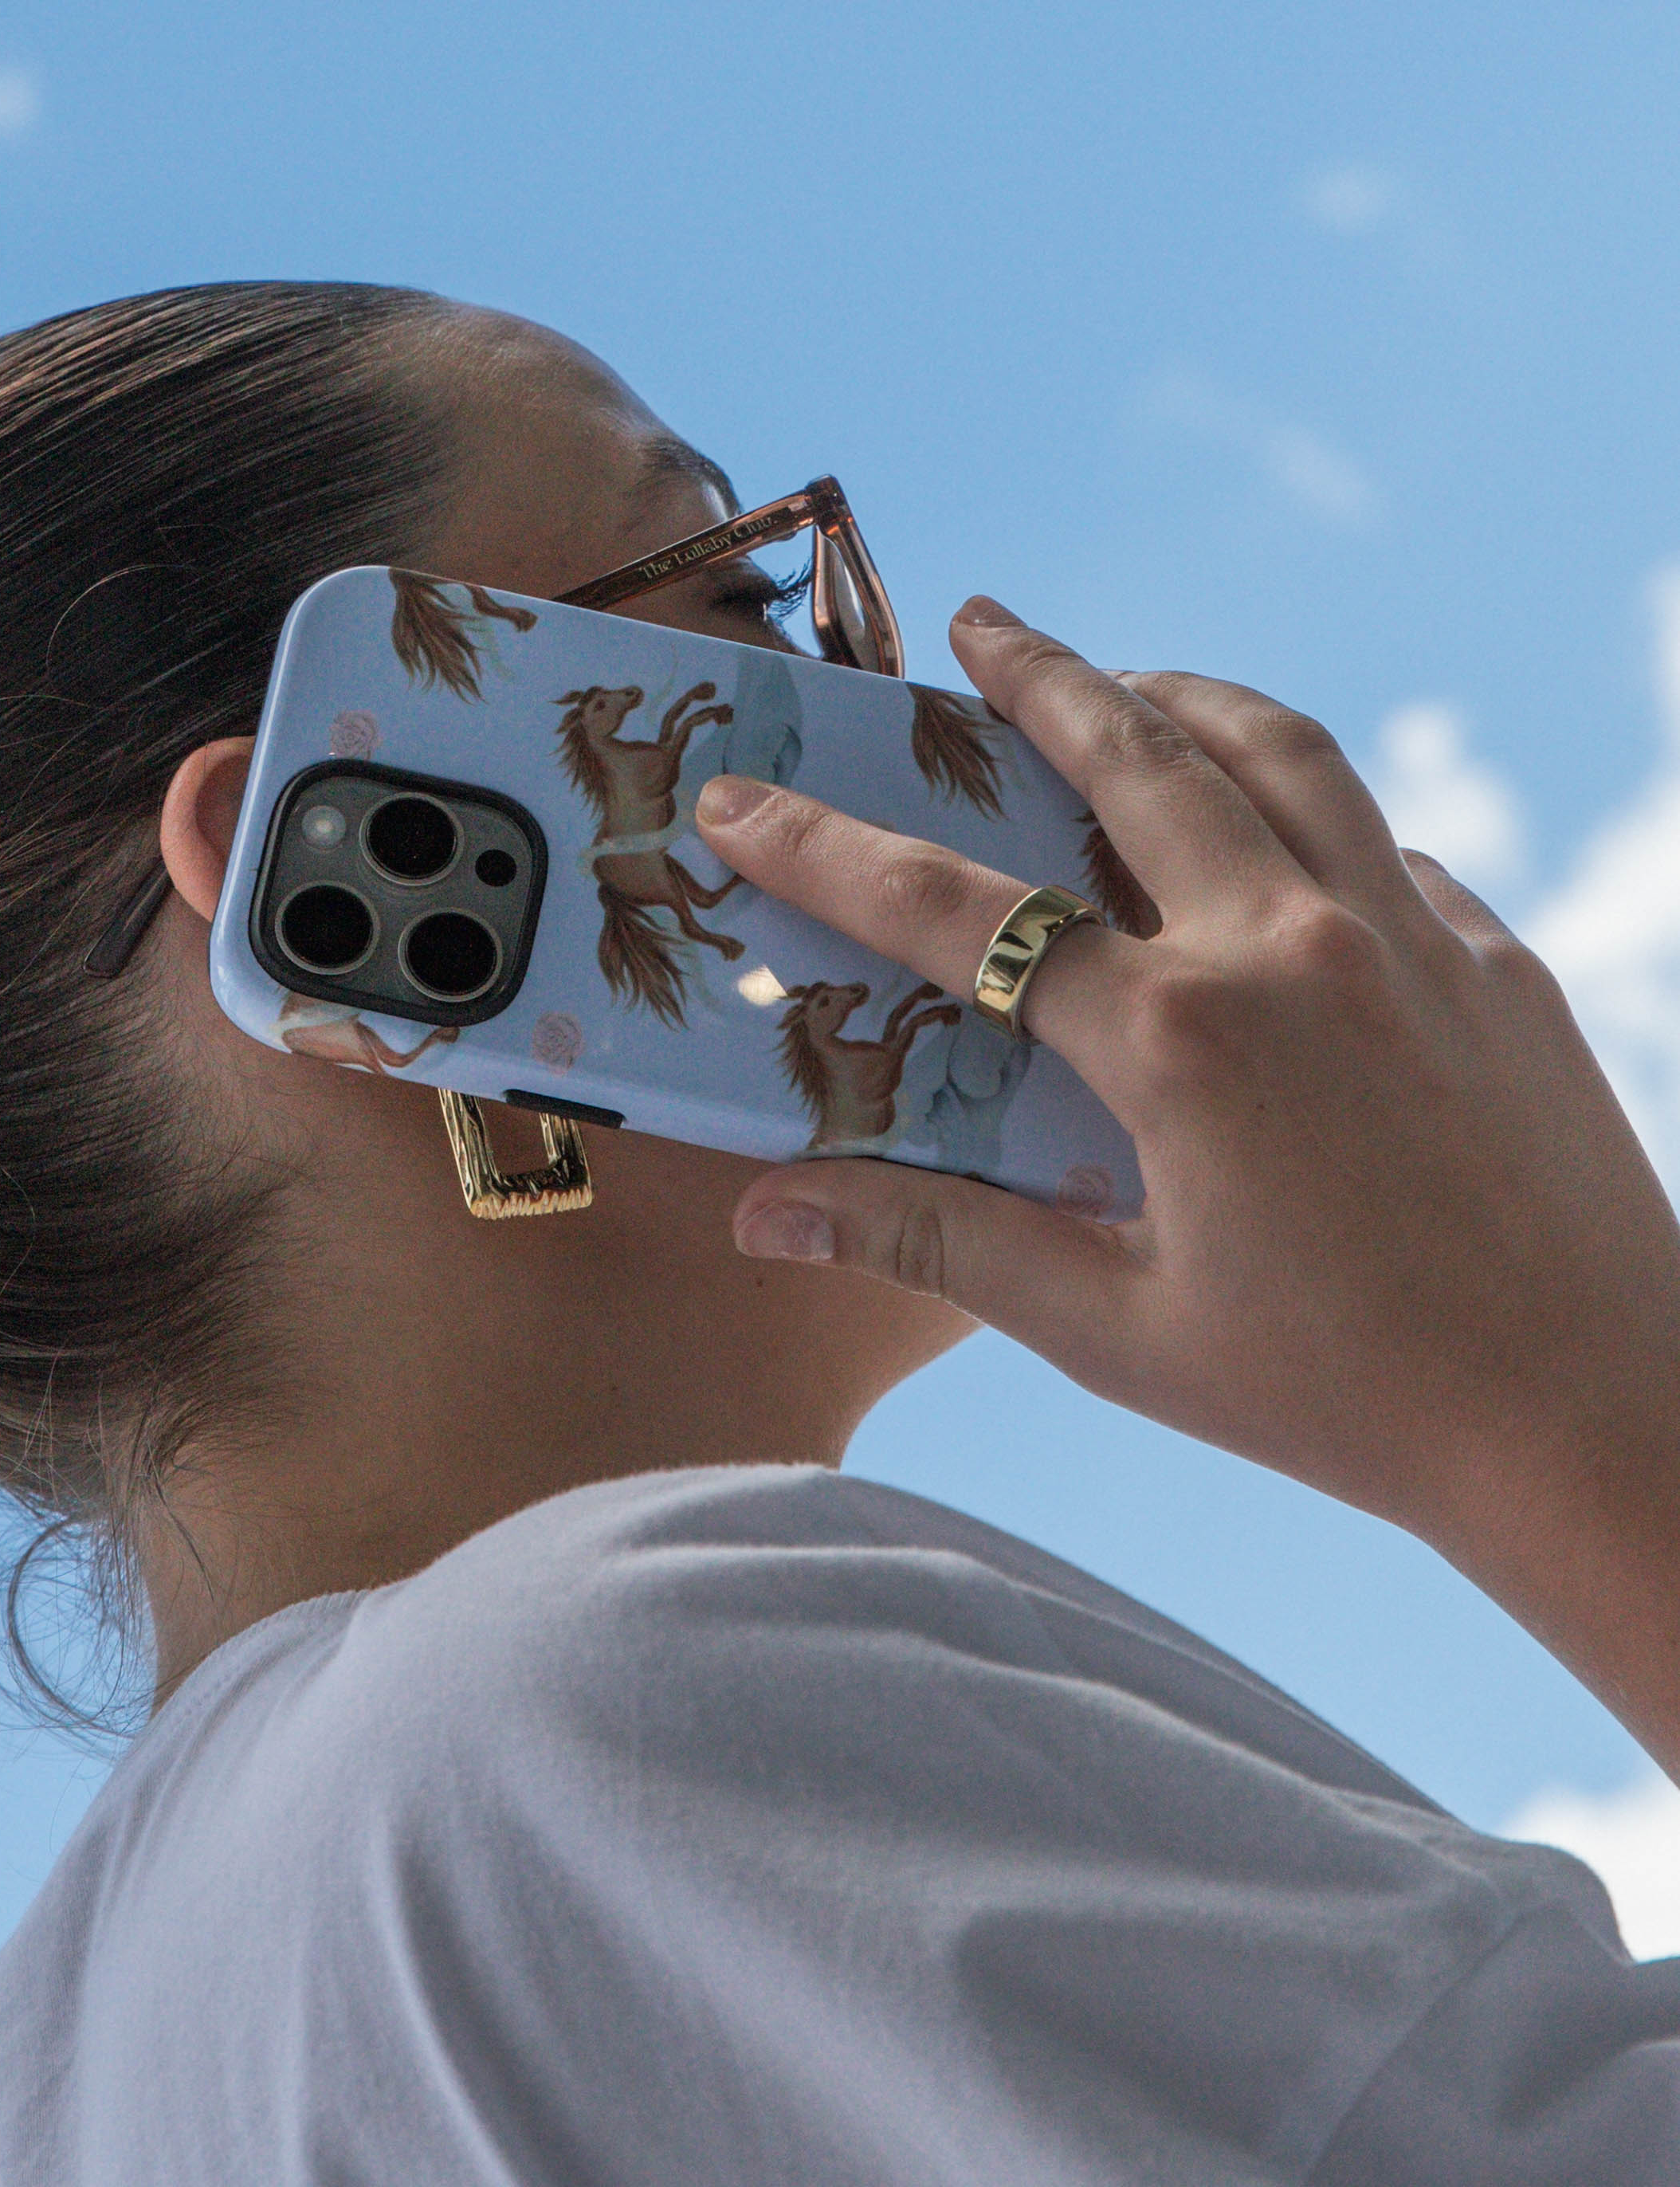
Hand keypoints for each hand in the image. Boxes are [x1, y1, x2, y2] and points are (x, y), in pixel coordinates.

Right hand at [695, 599, 1679, 1774]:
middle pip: (1133, 753)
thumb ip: (939, 1242)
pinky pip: (1379, 837)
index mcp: (1178, 1037)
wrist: (1594, 1413)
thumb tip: (769, 1214)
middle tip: (979, 621)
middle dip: (1038, 675)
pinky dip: (1306, 804)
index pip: (960, 911)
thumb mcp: (1119, 1329)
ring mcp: (1408, 932)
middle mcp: (1289, 945)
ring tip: (1128, 677)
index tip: (744, 799)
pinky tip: (1277, 840)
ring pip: (1279, 749)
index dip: (830, 850)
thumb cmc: (1347, 1396)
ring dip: (1183, 695)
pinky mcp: (1496, 955)